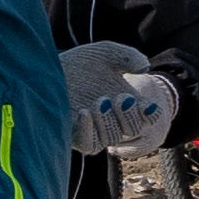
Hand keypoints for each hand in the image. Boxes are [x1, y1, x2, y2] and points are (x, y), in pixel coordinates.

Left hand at [59, 39, 177, 157]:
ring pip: (112, 138)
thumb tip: (145, 67)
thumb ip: (127, 56)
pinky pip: (89, 145)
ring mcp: (94, 129)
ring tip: (100, 102)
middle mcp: (113, 119)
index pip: (148, 117)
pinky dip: (89, 130)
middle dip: (129, 115)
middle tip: (120, 98)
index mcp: (127, 103)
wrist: (48, 68)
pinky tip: (85, 112)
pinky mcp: (74, 136)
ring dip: (110, 121)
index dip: (151, 114)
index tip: (147, 105)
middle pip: (132, 129)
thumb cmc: (79, 62)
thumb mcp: (105, 53)